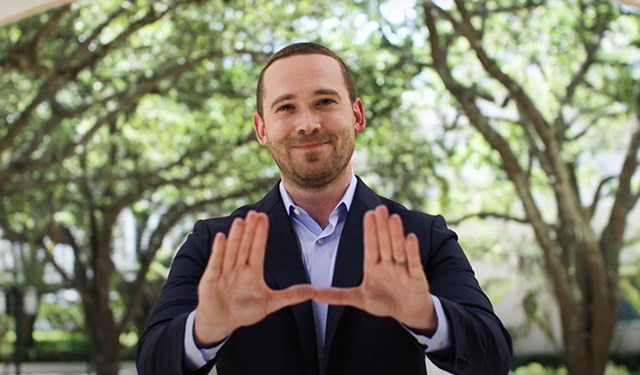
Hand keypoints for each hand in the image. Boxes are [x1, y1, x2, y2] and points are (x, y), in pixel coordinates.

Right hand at [194, 211, 314, 346]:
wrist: (221, 323)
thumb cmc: (244, 311)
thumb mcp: (270, 303)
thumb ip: (290, 296)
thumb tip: (312, 291)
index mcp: (252, 271)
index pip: (257, 249)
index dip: (260, 234)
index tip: (263, 217)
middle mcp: (238, 268)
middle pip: (245, 246)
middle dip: (249, 230)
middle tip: (254, 213)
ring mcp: (224, 273)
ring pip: (231, 252)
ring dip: (236, 237)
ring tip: (240, 221)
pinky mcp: (210, 281)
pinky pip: (215, 264)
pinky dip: (218, 251)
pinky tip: (221, 237)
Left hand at [313, 205, 435, 331]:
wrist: (408, 312)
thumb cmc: (383, 301)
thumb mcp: (358, 299)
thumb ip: (337, 295)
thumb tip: (314, 294)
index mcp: (374, 266)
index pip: (371, 245)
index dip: (370, 230)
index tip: (368, 214)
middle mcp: (388, 264)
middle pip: (384, 243)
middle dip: (381, 226)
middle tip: (380, 208)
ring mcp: (403, 270)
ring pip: (398, 249)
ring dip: (395, 234)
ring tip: (394, 218)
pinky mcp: (416, 279)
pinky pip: (413, 263)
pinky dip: (412, 251)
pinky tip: (410, 237)